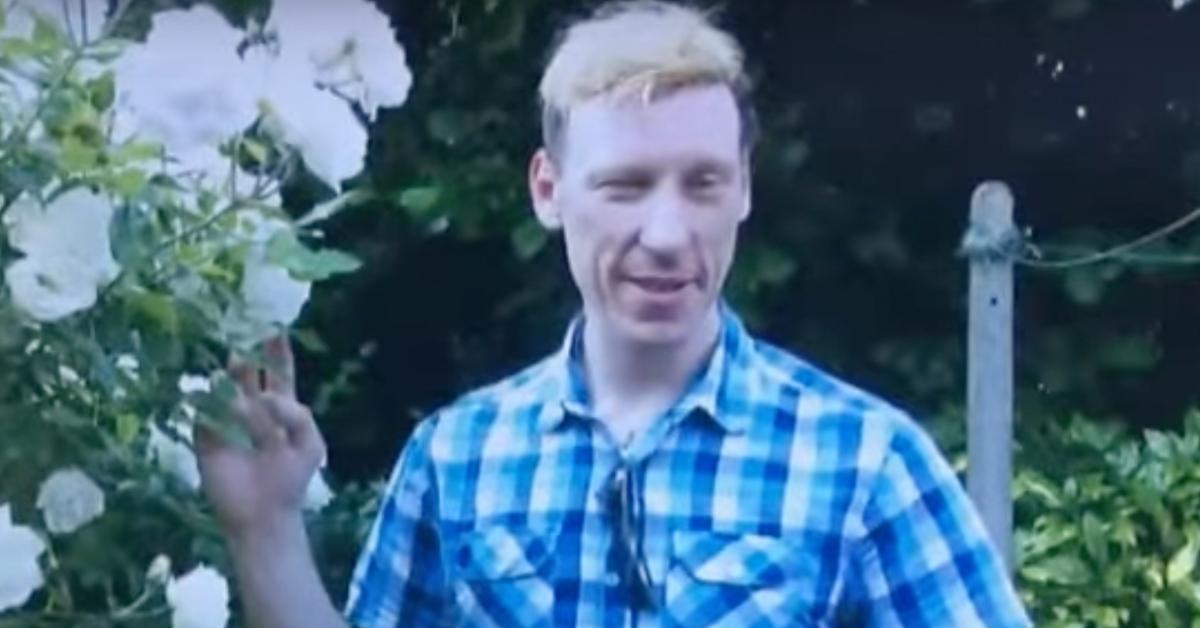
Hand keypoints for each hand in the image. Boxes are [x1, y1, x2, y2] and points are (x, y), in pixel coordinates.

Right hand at [196, 336, 325, 537]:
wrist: (263, 514)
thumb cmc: (291, 478)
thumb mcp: (309, 444)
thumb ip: (296, 415)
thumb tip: (262, 397)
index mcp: (281, 410)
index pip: (279, 374)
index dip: (277, 353)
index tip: (275, 329)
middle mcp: (251, 410)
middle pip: (247, 376)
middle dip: (247, 358)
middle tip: (244, 337)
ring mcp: (226, 422)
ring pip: (224, 391)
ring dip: (227, 379)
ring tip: (234, 363)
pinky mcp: (205, 438)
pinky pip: (202, 414)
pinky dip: (204, 403)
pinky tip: (207, 391)